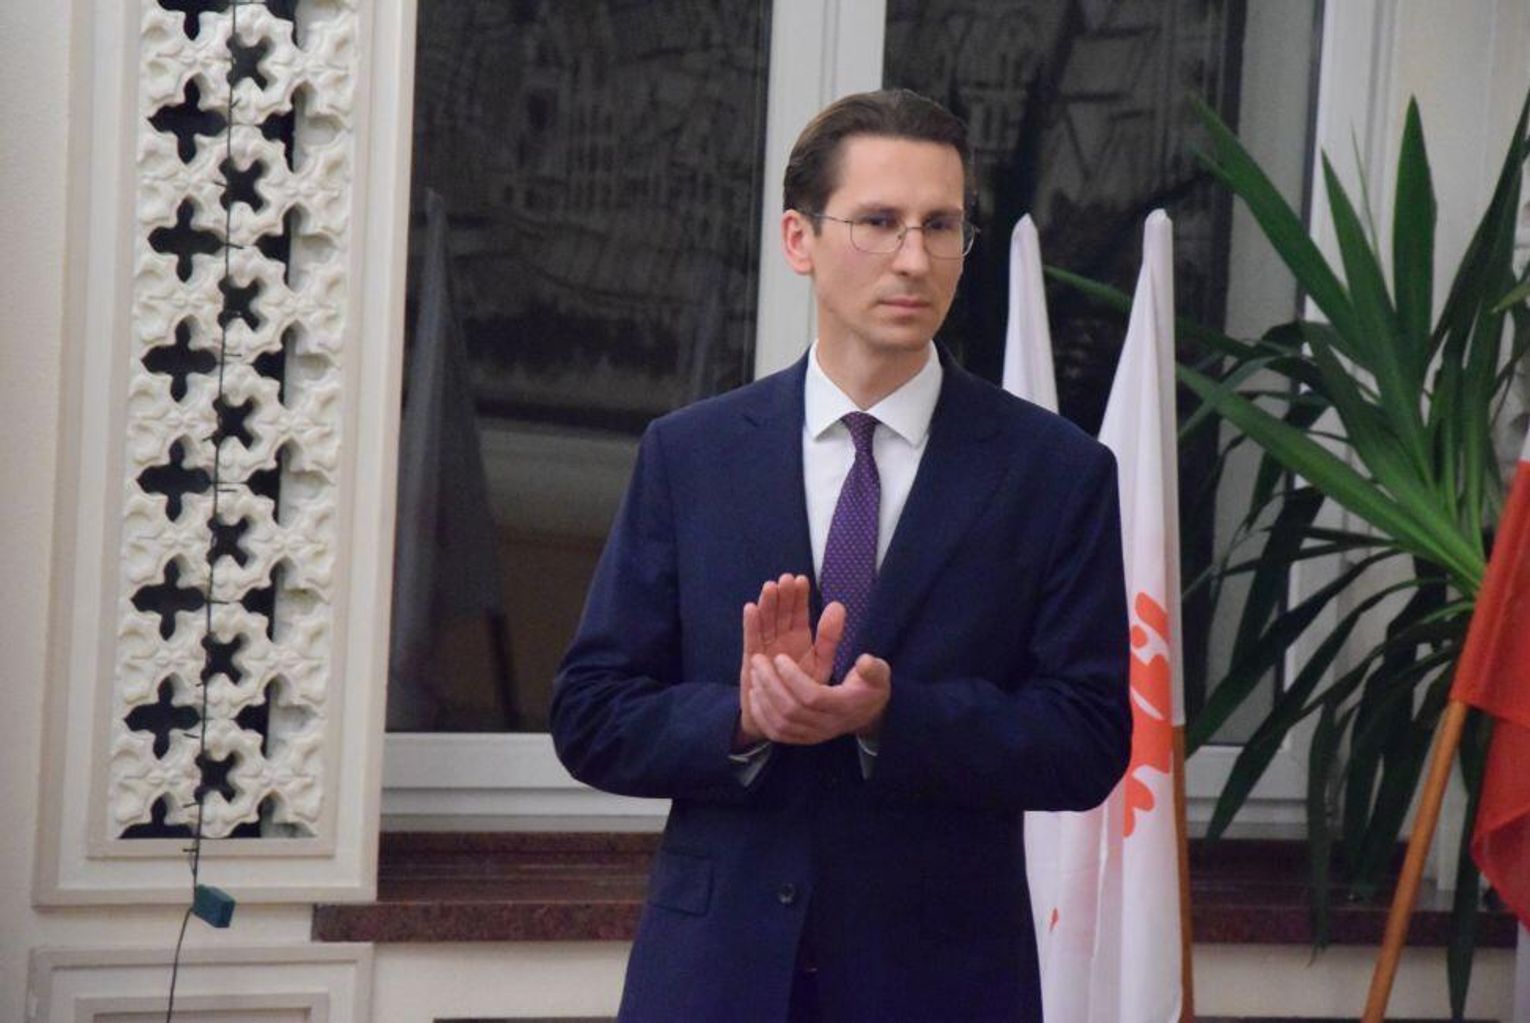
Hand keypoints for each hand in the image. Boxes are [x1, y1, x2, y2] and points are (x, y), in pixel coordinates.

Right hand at [735, 575, 841, 746]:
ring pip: (766, 623)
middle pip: (780, 614)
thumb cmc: (807, 692)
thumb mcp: (822, 662)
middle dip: (782, 597)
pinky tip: (751, 608)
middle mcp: (780, 642)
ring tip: (770, 587)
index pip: (797, 614)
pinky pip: (752, 641)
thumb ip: (829, 637)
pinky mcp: (752, 663)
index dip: (798, 598)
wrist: (788, 721)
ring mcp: (765, 650)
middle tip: (785, 579)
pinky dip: (751, 625)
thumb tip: (839, 606)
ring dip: (767, 606)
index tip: (801, 580)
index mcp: (798, 640)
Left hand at [747, 625, 888, 745]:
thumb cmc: (868, 687)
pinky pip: (776, 734)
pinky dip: (762, 715)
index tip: (780, 658)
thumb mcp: (878, 674)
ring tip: (754, 673)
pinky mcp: (802, 739)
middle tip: (759, 661)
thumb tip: (864, 660)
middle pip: (791, 710)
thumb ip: (873, 668)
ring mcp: (813, 735)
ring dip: (763, 698)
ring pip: (781, 723)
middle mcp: (827, 725)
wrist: (865, 714)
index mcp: (844, 707)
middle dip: (771, 684)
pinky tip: (755, 695)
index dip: (793, 678)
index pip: (813, 697)